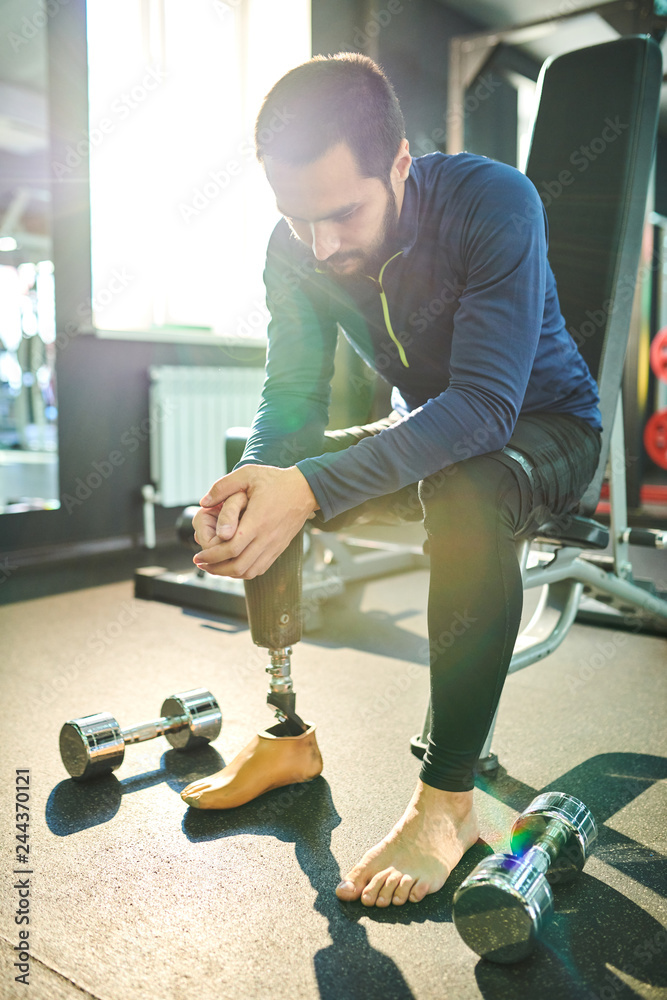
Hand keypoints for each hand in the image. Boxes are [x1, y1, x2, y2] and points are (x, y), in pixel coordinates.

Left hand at [191, 465, 318, 578]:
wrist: (305, 489)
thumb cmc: (276, 480)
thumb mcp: (248, 474)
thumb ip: (223, 486)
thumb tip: (203, 502)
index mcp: (258, 520)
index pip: (232, 548)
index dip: (212, 556)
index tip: (199, 555)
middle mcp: (267, 537)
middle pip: (239, 565)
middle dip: (216, 568)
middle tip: (201, 563)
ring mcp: (275, 545)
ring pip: (249, 571)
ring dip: (229, 573)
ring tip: (214, 567)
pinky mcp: (279, 548)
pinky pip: (260, 568)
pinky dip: (244, 572)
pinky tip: (232, 565)